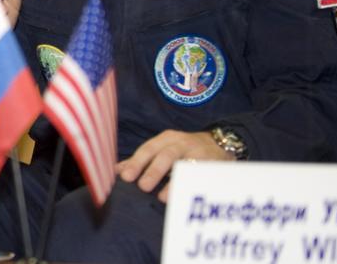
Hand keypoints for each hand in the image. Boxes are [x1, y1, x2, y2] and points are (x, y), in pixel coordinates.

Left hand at [117, 129, 231, 201]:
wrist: (220, 143)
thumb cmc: (183, 149)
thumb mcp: (162, 149)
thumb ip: (141, 160)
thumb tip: (116, 170)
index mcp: (165, 139)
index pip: (148, 148)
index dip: (136, 162)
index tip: (125, 177)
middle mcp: (181, 143)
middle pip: (165, 155)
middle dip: (153, 170)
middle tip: (142, 186)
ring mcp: (198, 152)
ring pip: (185, 164)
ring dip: (172, 181)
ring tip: (161, 197)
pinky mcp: (212, 164)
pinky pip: (201, 175)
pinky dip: (192, 185)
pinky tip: (184, 196)